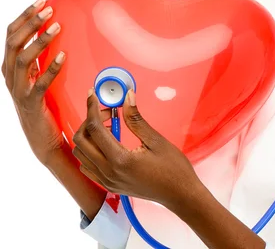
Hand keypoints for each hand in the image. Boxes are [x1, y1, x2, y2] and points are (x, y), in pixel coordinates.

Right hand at [2, 0, 66, 163]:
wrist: (44, 139)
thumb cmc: (45, 105)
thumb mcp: (40, 77)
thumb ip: (41, 58)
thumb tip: (54, 32)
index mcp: (11, 67)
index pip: (11, 35)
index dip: (24, 16)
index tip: (41, 0)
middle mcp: (10, 76)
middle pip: (13, 42)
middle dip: (30, 22)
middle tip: (49, 8)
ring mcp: (18, 90)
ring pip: (22, 59)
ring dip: (39, 40)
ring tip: (57, 26)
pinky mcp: (32, 104)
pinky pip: (39, 83)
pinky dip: (50, 67)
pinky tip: (63, 55)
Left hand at [72, 89, 199, 206]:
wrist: (180, 194)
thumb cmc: (173, 168)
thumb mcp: (156, 141)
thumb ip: (136, 120)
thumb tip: (127, 98)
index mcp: (120, 160)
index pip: (95, 129)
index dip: (92, 108)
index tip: (93, 95)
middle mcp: (108, 172)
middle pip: (81, 141)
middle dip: (90, 121)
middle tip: (110, 112)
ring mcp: (106, 181)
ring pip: (81, 154)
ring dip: (89, 136)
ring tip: (110, 126)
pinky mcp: (109, 185)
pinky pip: (87, 167)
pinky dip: (90, 151)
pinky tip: (107, 143)